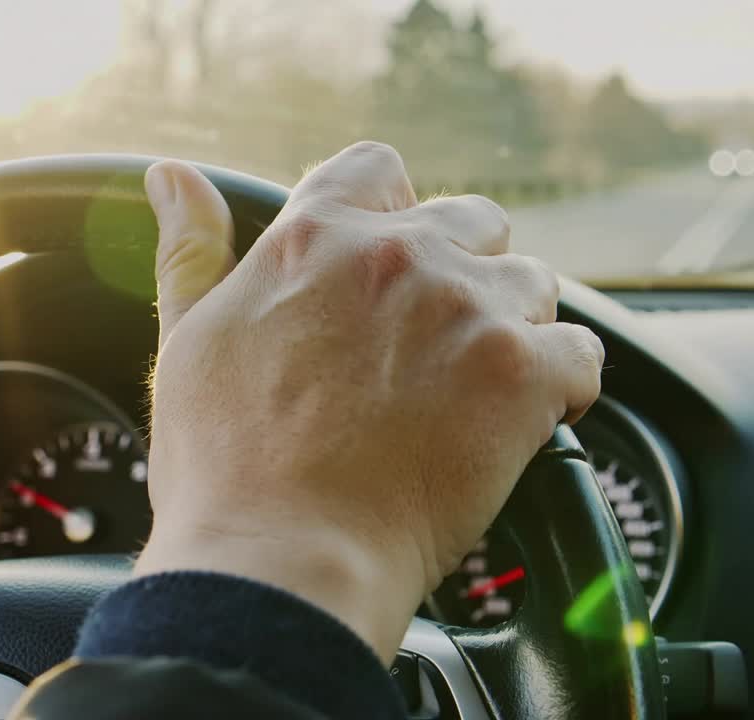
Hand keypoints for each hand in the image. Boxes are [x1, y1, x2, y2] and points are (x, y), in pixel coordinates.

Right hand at [135, 142, 602, 659]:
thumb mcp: (189, 339)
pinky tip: (519, 426)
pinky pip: (580, 356)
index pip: (379, 170)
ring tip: (468, 398)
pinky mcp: (521, 373)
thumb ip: (192, 247)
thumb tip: (173, 175)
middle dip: (463, 274)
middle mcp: (398, 254)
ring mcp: (465, 308)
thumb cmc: (227, 466)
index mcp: (317, 237)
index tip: (390, 268)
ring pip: (532, 286)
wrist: (280, 561)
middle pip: (472, 223)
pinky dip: (562, 389)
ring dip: (512, 330)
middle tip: (430, 350)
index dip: (392, 215)